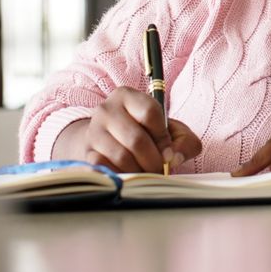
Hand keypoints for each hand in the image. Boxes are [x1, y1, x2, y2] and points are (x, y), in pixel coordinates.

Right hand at [54, 86, 201, 172]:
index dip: (163, 137)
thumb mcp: (172, 130)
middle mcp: (106, 109)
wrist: (111, 140)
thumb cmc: (148, 133)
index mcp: (127, 96)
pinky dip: (123, 176)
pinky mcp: (87, 153)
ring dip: (139, 171)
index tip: (168, 150)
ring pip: (122, 157)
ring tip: (146, 172)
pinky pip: (106, 168)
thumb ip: (184, 141)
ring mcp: (93, 131)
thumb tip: (173, 158)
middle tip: (160, 169)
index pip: (150, 113)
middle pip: (136, 139)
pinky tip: (130, 174)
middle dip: (154, 160)